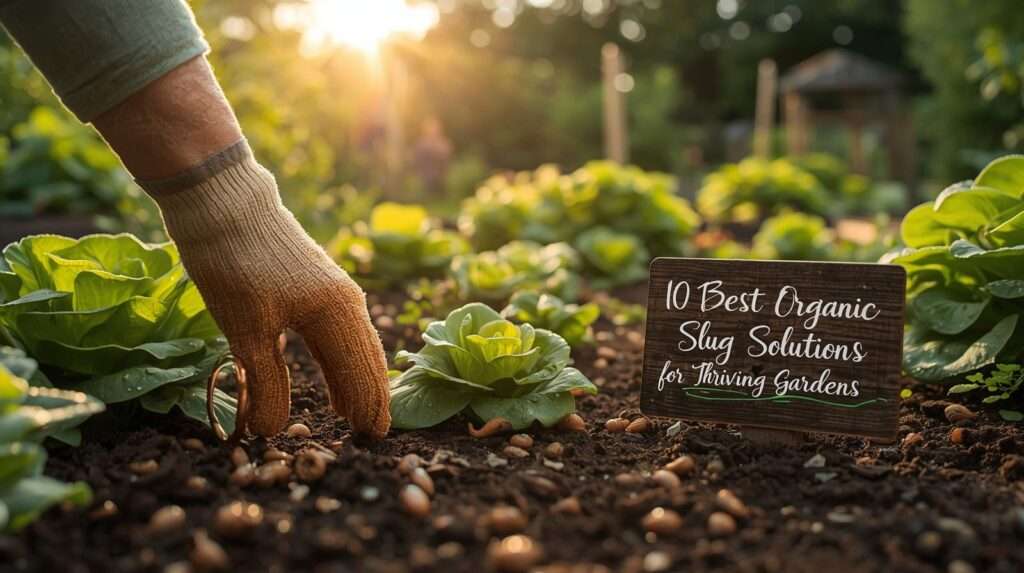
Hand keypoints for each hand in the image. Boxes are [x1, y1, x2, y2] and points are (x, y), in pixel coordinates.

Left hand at [153, 152, 390, 437]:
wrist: (222, 197)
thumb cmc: (234, 263)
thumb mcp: (244, 330)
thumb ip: (264, 382)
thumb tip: (272, 431)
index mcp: (336, 316)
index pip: (358, 375)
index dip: (365, 410)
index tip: (370, 442)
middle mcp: (346, 302)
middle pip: (366, 359)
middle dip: (370, 397)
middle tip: (374, 434)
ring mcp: (335, 288)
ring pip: (356, 343)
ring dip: (358, 378)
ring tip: (355, 409)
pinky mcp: (317, 280)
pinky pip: (343, 329)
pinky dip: (343, 355)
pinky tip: (332, 365)